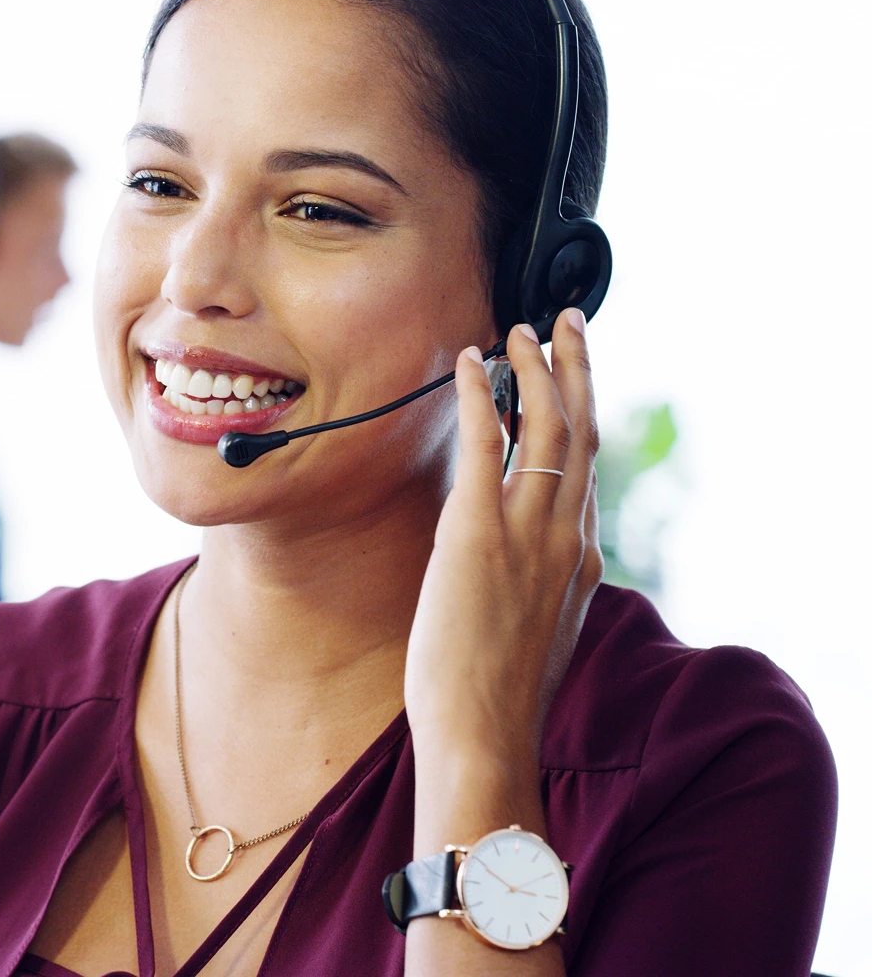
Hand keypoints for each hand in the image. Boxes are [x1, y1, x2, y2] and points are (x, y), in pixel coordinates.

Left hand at [405, 308, 601, 783]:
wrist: (485, 735)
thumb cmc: (500, 692)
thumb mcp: (538, 628)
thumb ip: (541, 581)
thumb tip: (524, 559)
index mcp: (579, 555)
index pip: (587, 466)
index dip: (581, 413)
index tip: (571, 381)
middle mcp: (565, 532)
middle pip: (582, 429)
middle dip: (577, 369)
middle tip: (566, 325)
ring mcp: (527, 529)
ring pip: (546, 424)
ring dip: (534, 368)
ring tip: (521, 332)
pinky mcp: (477, 531)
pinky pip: (486, 442)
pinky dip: (481, 395)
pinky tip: (472, 362)